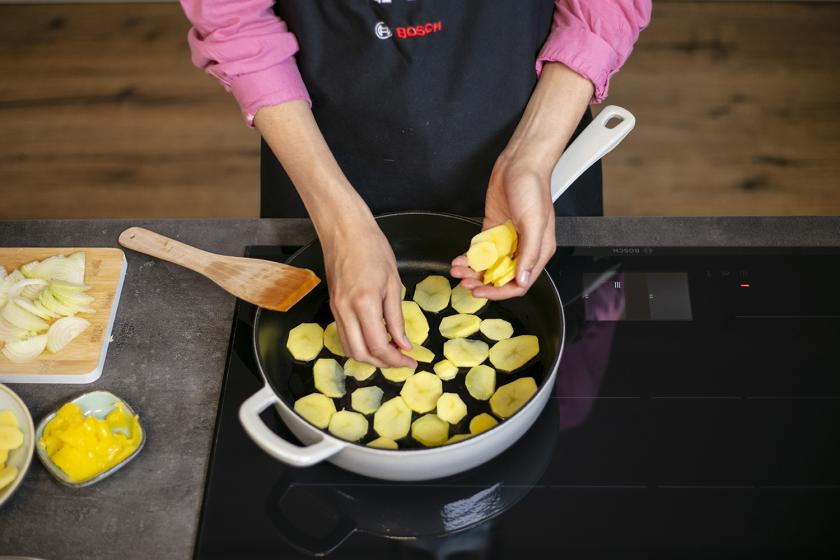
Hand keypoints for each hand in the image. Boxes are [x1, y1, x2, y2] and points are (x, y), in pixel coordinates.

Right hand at [254, 101, 414, 368]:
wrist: (344, 229)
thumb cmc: (372, 247)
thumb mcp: (393, 282)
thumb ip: (396, 317)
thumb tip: (403, 344)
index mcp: (365, 304)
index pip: (379, 346)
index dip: (396, 360)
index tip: (411, 362)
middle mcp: (345, 311)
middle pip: (361, 354)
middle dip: (383, 364)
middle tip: (402, 362)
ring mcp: (335, 309)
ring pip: (349, 348)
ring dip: (370, 357)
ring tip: (390, 353)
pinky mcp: (332, 305)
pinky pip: (344, 334)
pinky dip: (360, 344)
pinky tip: (376, 339)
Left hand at [448, 63, 592, 300]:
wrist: (520, 163)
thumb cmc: (533, 189)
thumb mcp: (534, 223)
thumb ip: (528, 253)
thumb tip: (521, 279)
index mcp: (538, 251)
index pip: (519, 283)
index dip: (500, 293)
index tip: (481, 292)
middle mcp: (523, 249)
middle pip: (501, 277)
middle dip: (482, 284)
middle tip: (465, 283)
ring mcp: (507, 240)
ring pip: (489, 266)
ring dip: (473, 272)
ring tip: (457, 271)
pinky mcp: (493, 230)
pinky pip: (481, 251)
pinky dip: (470, 257)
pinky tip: (459, 260)